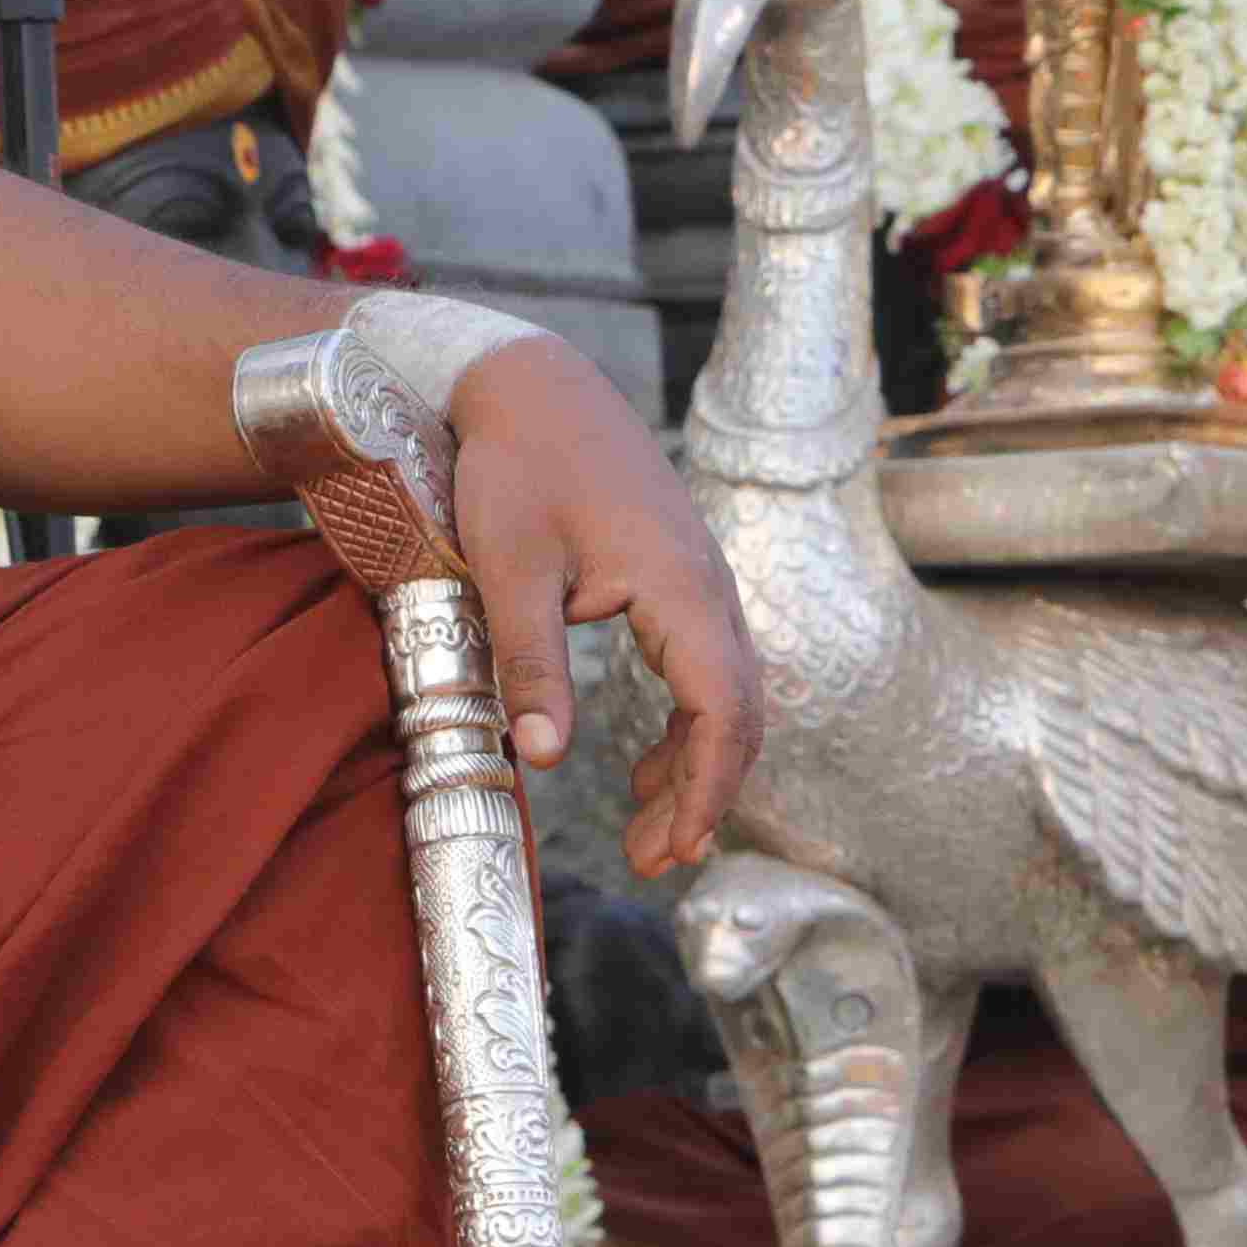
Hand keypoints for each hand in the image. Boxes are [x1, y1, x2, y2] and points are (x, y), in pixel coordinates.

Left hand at [435, 341, 761, 876]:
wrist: (532, 383)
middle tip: (655, 863)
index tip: (679, 849)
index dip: (706, 787)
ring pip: (724, 692)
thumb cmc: (515, 468)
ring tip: (651, 832)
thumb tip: (543, 760)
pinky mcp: (678, 575)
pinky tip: (645, 763)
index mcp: (682, 588)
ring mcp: (701, 579)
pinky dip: (684, 722)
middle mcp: (710, 586)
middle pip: (736, 711)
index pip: (721, 709)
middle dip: (703, 793)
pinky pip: (703, 664)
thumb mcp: (509, 570)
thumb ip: (529, 664)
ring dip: (695, 764)